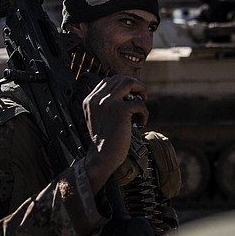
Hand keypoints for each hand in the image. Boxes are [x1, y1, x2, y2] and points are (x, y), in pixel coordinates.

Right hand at [82, 75, 148, 191]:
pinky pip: (139, 103)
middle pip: (120, 78)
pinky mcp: (120, 111)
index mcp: (90, 100)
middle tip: (141, 96)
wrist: (102, 157)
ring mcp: (107, 103)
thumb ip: (108, 103)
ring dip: (141, 90)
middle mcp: (97, 99)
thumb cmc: (105, 139)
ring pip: (130, 83)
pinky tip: (141, 122)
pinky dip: (144, 112)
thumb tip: (128, 91)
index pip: (109, 80)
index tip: (131, 95)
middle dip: (134, 84)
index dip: (123, 85)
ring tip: (143, 102)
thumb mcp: (100, 117)